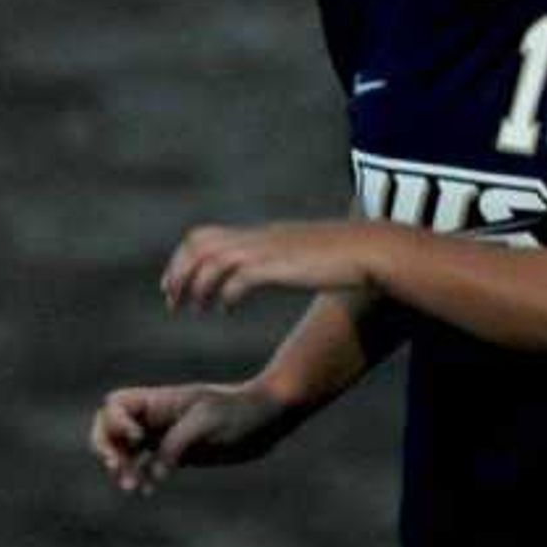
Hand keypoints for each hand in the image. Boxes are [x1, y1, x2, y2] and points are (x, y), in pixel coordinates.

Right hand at [89, 379, 295, 494]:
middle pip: (111, 427)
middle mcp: (156, 417)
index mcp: (159, 401)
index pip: (116, 405)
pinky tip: (145, 490)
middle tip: (115, 466)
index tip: (138, 439)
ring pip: (126, 449)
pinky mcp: (176, 454)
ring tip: (128, 486)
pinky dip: (141, 476)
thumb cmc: (239, 411)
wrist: (267, 419)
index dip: (117, 423)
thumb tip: (155, 474)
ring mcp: (164, 435)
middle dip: (106, 446)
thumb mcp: (207, 423)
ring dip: (121, 466)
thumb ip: (177, 445)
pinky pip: (147, 465)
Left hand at [161, 220, 383, 312]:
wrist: (375, 249)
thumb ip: (285, 260)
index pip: (204, 235)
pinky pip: (240, 277)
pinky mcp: (281, 266)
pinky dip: (225, 293)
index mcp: (261, 235)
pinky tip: (225, 310)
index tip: (175, 284)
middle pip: (199, 243)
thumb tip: (272, 271)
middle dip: (179, 271)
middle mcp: (259, 238)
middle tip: (171, 300)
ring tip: (192, 310)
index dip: (183, 259)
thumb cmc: (350, 256)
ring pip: (213, 260)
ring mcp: (269, 250)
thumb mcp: (306, 256)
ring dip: (196, 286)